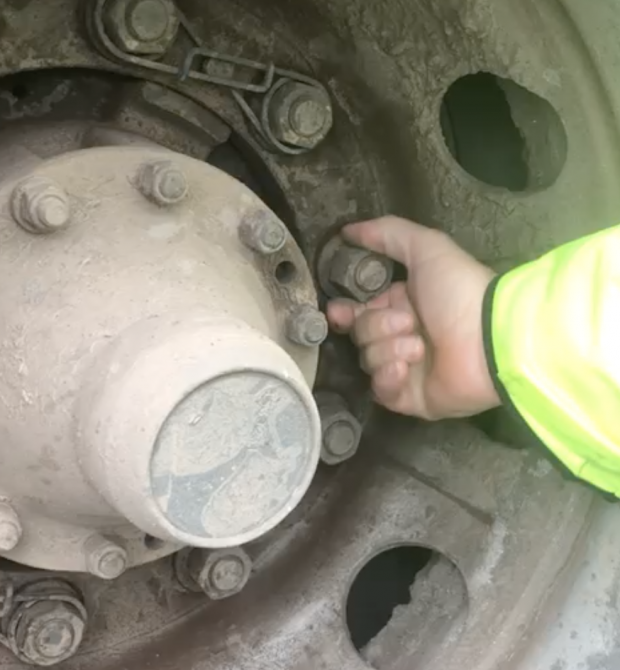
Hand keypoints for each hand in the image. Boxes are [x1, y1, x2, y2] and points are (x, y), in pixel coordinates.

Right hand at [327, 216, 499, 418]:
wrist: (491, 339)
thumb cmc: (459, 291)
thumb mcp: (426, 248)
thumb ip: (386, 234)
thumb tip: (346, 231)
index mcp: (401, 306)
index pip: (358, 312)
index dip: (344, 313)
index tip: (338, 311)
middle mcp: (401, 337)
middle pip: (361, 335)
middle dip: (378, 327)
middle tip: (409, 323)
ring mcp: (406, 369)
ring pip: (369, 361)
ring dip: (390, 349)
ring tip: (420, 347)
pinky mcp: (411, 398)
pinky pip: (381, 391)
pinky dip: (389, 378)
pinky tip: (405, 368)